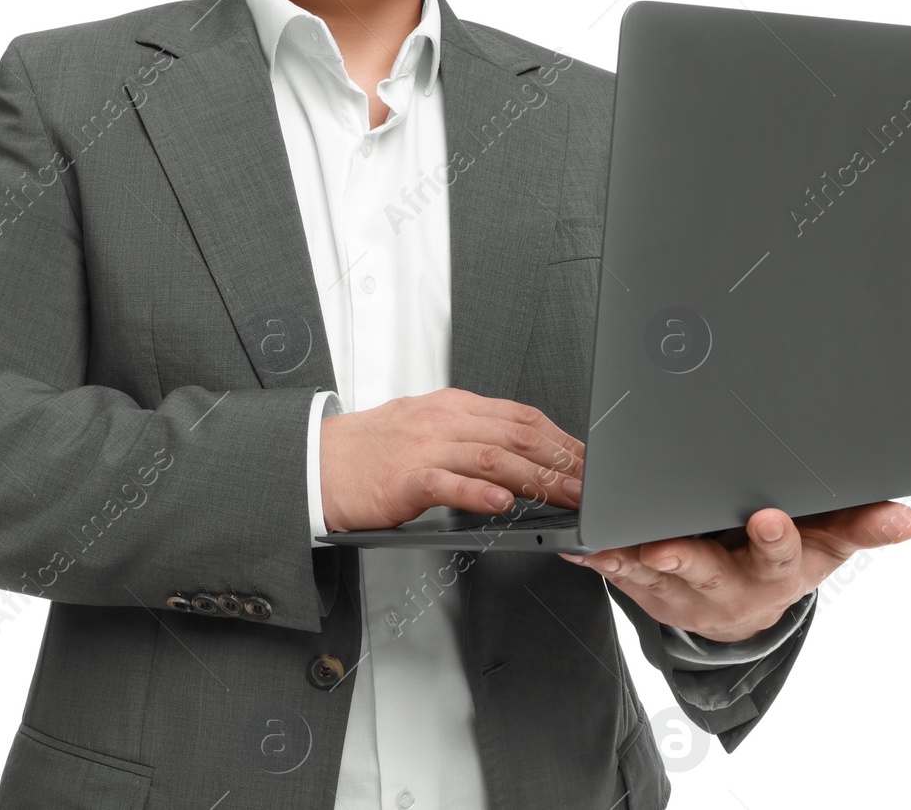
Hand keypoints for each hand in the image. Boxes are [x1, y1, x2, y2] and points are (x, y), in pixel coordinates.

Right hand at [320, 387, 584, 532]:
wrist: (318, 462)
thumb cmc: (372, 451)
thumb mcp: (428, 429)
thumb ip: (472, 436)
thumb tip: (522, 453)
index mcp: (453, 406)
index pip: (521, 416)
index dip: (561, 438)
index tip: (588, 460)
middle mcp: (443, 420)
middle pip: (516, 436)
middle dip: (561, 460)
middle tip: (592, 483)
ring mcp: (424, 447)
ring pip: (492, 458)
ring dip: (537, 479)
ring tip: (566, 496)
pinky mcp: (403, 478)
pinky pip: (447, 483)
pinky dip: (478, 493)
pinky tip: (502, 504)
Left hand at [559, 501, 910, 642]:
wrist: (744, 610)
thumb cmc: (786, 558)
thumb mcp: (830, 543)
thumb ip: (864, 525)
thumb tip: (907, 517)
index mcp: (778, 572)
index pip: (784, 558)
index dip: (777, 541)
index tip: (769, 519)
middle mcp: (729, 588)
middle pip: (709, 574)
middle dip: (690, 561)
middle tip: (669, 548)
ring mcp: (684, 592)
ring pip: (655, 577)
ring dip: (632, 561)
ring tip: (613, 544)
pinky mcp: (646, 587)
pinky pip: (620, 572)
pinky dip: (600, 556)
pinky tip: (582, 541)